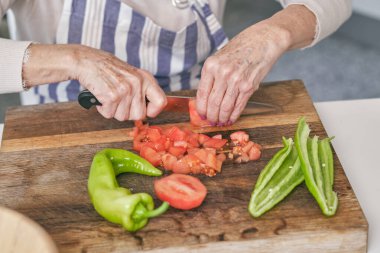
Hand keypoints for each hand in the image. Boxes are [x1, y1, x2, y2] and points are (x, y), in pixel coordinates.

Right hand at [22, 44, 166, 120]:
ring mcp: (125, 90)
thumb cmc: (108, 70)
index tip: (147, 112)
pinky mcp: (112, 96)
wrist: (87, 61)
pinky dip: (103, 109)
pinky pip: (109, 114)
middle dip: (127, 112)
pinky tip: (101, 96)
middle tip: (119, 101)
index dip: (153, 111)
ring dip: (113, 110)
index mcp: (146, 79)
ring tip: (109, 95)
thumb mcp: (132, 75)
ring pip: (122, 117)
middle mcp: (138, 84)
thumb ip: (142, 90)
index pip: (161, 101)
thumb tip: (151, 110)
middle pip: (139, 115)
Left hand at [196, 5, 315, 124]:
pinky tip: (231, 119)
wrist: (263, 40)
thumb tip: (205, 98)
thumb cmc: (240, 48)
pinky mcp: (249, 86)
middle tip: (211, 121)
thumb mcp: (219, 58)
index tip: (201, 115)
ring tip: (220, 122)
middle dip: (211, 116)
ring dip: (222, 118)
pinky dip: (234, 115)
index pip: (202, 94)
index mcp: (211, 66)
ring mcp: (236, 81)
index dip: (201, 108)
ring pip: (225, 107)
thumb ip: (212, 76)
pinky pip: (238, 106)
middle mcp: (222, 73)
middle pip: (212, 104)